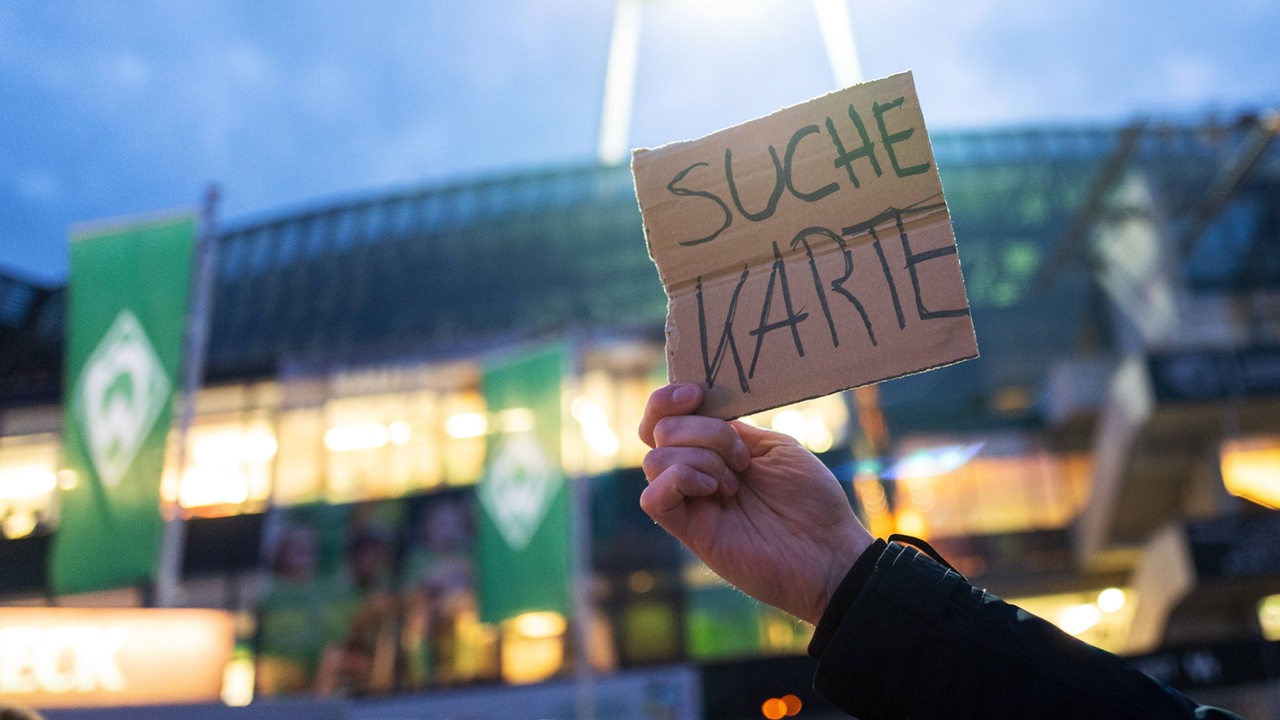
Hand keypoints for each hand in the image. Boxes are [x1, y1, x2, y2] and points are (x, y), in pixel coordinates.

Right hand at [639, 383, 873, 624]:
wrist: (829, 550)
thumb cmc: (812, 501)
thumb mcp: (775, 448)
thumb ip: (733, 429)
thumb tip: (698, 414)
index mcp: (714, 451)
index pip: (664, 419)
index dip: (668, 399)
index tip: (696, 394)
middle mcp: (696, 474)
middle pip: (659, 431)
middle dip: (703, 430)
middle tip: (742, 458)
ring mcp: (690, 503)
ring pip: (654, 460)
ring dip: (700, 458)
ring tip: (735, 482)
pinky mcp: (688, 531)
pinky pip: (654, 497)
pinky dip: (681, 479)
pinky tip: (715, 490)